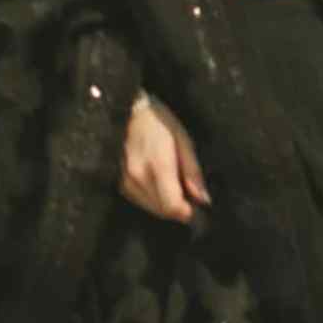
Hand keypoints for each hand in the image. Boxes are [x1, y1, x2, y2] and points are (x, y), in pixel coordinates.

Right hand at [120, 91, 210, 223]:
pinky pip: (140, 201)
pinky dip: (153, 199)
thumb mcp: (184, 140)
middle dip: (179, 210)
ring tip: (175, 189)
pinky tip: (159, 186)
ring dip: (166, 206)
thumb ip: (192, 172)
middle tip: (190, 199)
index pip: (172, 206)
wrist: (126, 109)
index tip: (198, 208)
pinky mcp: (118, 182)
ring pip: (151, 209)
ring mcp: (125, 181)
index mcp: (158, 166)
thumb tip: (204, 199)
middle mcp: (138, 177)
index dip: (187, 213)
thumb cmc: (159, 121)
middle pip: (162, 211)